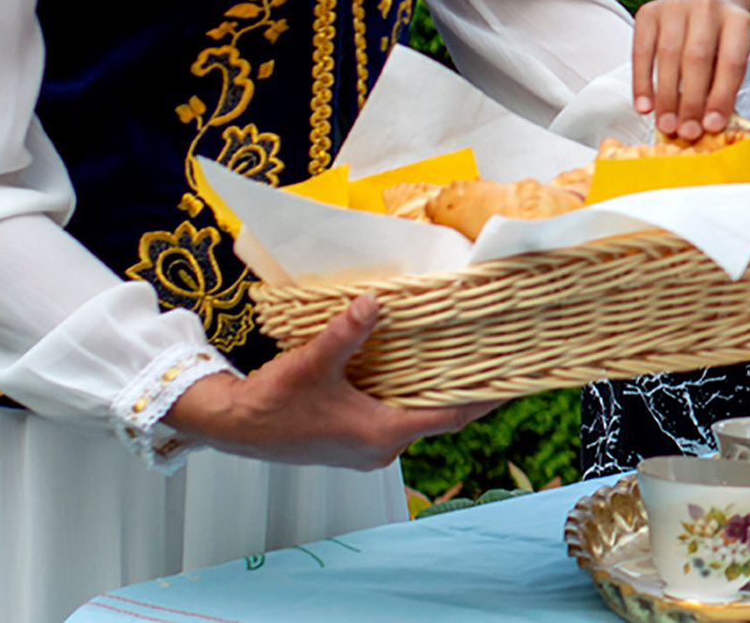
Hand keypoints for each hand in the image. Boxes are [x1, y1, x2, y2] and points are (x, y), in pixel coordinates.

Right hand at [162, 295, 499, 469]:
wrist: (234, 428)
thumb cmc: (272, 404)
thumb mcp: (313, 362)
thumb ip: (347, 332)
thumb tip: (374, 301)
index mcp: (381, 434)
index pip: (450, 417)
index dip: (484, 399)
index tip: (515, 382)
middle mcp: (381, 447)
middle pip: (440, 417)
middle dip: (468, 391)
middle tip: (498, 361)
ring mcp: (368, 448)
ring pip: (417, 417)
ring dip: (438, 392)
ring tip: (466, 361)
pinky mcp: (355, 441)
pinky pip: (397, 418)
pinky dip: (413, 396)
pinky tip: (418, 372)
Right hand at [630, 0, 749, 140]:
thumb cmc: (722, 34)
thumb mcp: (735, 53)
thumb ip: (724, 84)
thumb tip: (709, 123)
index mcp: (738, 20)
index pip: (731, 62)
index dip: (721, 97)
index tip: (712, 125)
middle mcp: (708, 8)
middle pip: (697, 59)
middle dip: (691, 101)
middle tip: (686, 130)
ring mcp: (677, 6)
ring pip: (668, 56)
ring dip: (666, 97)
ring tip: (666, 124)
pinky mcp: (650, 12)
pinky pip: (642, 51)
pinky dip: (642, 82)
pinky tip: (645, 106)